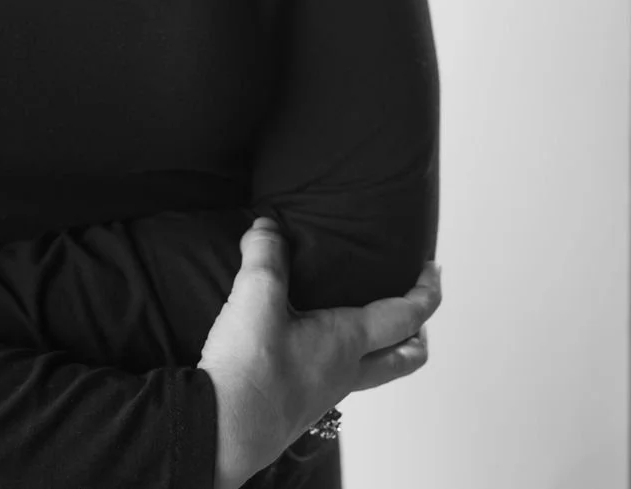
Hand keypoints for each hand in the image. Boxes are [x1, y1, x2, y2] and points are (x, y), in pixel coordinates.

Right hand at [198, 217, 441, 488]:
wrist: (222, 430)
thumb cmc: (249, 371)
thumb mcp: (256, 297)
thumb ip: (264, 254)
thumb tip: (266, 225)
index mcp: (347, 341)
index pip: (406, 317)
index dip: (426, 292)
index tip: (432, 271)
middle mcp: (345, 371)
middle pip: (403, 359)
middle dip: (417, 335)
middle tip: (417, 313)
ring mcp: (323, 393)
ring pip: (372, 372)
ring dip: (383, 349)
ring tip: (368, 326)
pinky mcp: (298, 404)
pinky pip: (337, 379)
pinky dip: (344, 359)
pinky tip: (313, 345)